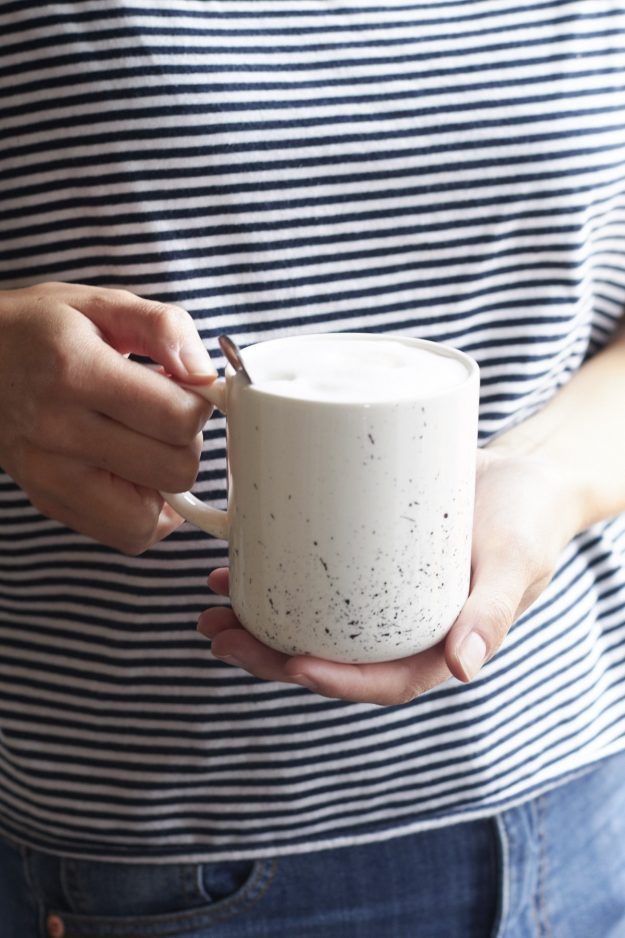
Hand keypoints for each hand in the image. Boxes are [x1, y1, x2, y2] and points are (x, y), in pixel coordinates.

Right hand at [0, 281, 215, 552]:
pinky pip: (127, 535)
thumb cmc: (40, 330)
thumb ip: (163, 327)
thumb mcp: (101, 303)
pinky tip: (135, 474)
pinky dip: (145, 512)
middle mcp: (59, 431)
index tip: (186, 389)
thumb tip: (205, 374)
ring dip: (166, 483)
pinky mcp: (49, 502)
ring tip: (147, 445)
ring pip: (151, 517)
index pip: (178, 418)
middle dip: (186, 441)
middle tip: (164, 415)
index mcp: (76, 371)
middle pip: (173, 470)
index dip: (200, 404)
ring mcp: (50, 476)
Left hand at [197, 446, 581, 704]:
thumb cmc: (529, 520)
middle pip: (332, 656)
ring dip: (259, 622)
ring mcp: (380, 595)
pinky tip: (236, 564)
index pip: (383, 681)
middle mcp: (403, 627)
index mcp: (439, 645)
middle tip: (221, 636)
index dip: (335, 681)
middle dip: (271, 656)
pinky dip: (275, 575)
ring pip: (313, 622)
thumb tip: (462, 670)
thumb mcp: (517, 563)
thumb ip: (492, 614)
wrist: (525, 474)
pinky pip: (316, 578)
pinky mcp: (365, 557)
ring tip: (210, 608)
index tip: (291, 665)